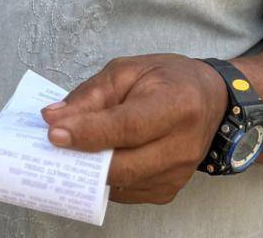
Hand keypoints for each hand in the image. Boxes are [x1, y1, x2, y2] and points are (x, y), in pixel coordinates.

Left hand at [41, 54, 227, 204]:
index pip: (128, 126)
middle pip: (122, 164)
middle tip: (52, 144)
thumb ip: (91, 95)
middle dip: (81, 157)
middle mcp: (183, 145)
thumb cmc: (167, 79)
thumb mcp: (128, 70)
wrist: (209, 99)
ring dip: (89, 170)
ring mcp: (178, 174)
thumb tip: (54, 118)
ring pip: (120, 183)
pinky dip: (106, 177)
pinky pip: (125, 192)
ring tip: (72, 149)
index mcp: (177, 104)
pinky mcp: (169, 191)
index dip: (89, 132)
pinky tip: (99, 158)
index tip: (54, 133)